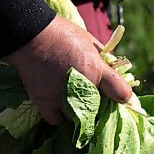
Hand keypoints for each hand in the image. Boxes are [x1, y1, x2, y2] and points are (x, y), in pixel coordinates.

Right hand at [6, 15, 131, 124]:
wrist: (30, 34)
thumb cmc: (61, 33)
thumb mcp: (89, 40)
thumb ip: (102, 57)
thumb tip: (112, 68)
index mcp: (96, 69)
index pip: (122, 93)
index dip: (123, 96)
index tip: (121, 96)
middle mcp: (82, 86)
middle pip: (100, 109)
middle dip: (99, 105)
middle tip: (94, 98)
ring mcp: (62, 97)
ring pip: (79, 117)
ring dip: (80, 112)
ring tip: (76, 101)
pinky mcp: (45, 102)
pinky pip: (57, 120)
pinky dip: (60, 116)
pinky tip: (60, 107)